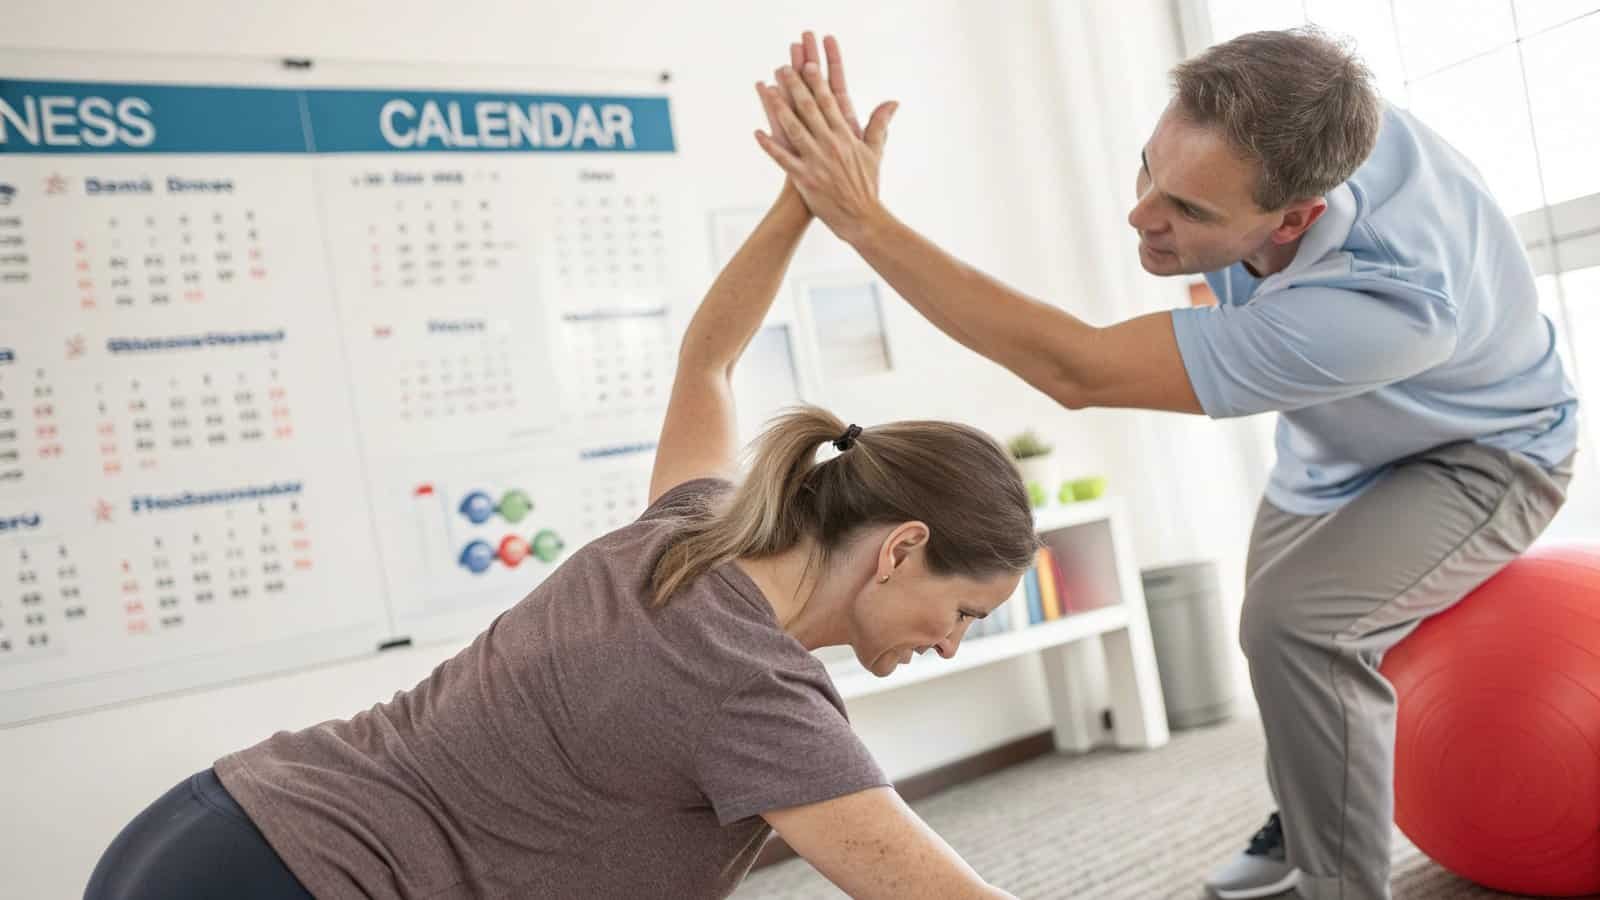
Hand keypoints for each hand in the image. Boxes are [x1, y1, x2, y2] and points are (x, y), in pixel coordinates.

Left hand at [754, 33, 897, 245]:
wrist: (862, 218)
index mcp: (846, 136)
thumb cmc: (868, 186)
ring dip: (779, 108)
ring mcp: (816, 161)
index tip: (807, 65)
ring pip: (794, 129)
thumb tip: (893, 102)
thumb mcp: (875, 152)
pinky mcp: (804, 178)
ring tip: (767, 91)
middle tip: (784, 68)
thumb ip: (879, 124)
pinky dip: (770, 146)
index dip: (817, 82)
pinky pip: (783, 159)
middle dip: (796, 87)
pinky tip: (757, 133)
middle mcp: (830, 144)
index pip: (830, 103)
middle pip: (809, 110)